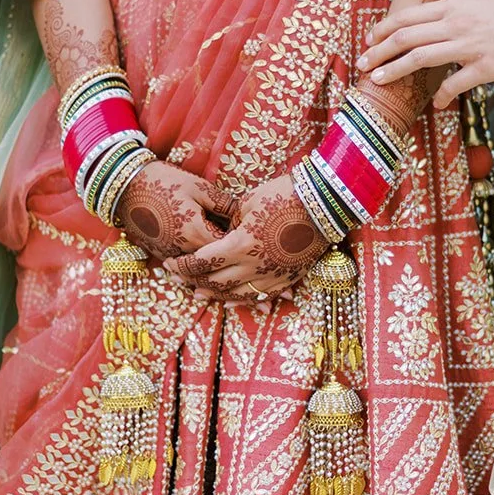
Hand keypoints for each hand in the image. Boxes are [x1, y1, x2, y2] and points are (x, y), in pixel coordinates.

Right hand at [114, 161, 235, 261]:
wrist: (125, 184)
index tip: (245, 234)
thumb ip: (224, 204)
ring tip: (218, 253)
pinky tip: (198, 252)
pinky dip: (191, 264)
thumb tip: (243, 214)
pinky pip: (179, 266)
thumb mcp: (199, 187)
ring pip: (194, 270)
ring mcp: (167, 254)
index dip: (238, 243)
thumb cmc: (165, 181)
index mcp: (196, 233)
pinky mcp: (157, 253)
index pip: (226, 249)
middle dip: (224, 258)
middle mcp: (182, 249)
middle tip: (235, 248)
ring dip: (207, 265)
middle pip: (211, 265)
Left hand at [165, 175, 327, 302]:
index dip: (182, 266)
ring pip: (236, 294)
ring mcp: (271, 275)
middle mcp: (253, 266)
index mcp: (239, 246)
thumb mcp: (247, 204)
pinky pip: (259, 295)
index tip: (169, 264)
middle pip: (215, 282)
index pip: (201, 263)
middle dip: (192, 281)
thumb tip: (221, 234)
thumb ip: (230, 224)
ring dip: (214, 294)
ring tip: (198, 293)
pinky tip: (231, 299)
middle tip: (176, 280)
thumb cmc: (283, 194)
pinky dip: (241, 299)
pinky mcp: (287, 278)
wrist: (324, 203)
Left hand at [359, 0, 493, 107]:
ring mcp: (468, 47)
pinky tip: (437, 104)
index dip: (384, 30)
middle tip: (362, 64)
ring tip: (378, 81)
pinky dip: (443, 94)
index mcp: (452, 6)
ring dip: (396, 70)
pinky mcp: (485, 67)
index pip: (408, 17)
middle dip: (380, 51)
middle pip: (406, 38)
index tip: (370, 40)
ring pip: (421, 58)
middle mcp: (455, 25)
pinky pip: (456, 82)